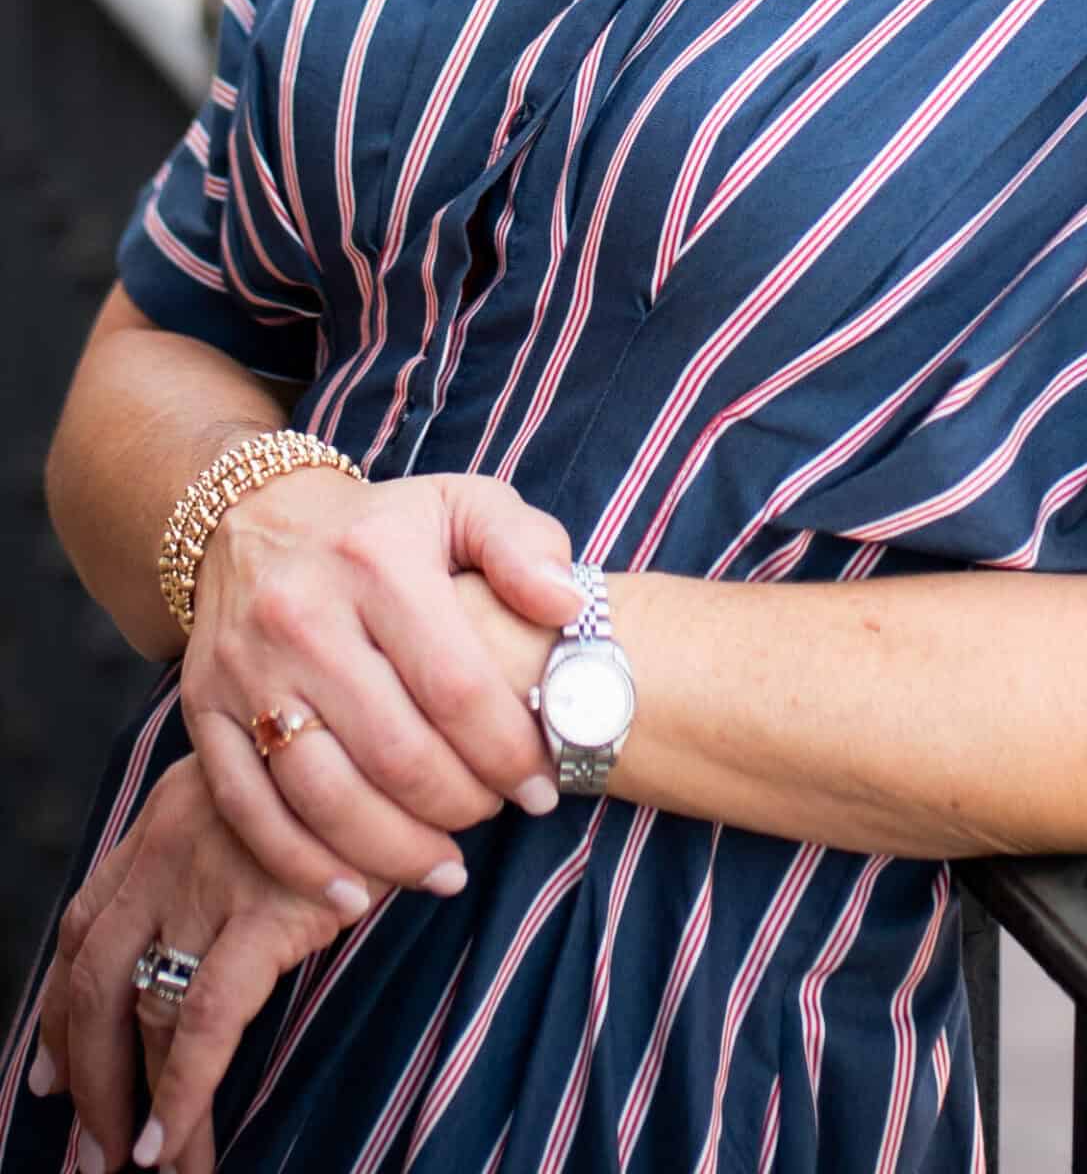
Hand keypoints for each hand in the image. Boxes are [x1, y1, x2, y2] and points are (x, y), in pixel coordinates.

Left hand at [31, 754, 369, 1173]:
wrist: (404, 725)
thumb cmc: (351, 763)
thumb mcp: (265, 787)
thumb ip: (225, 843)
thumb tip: (207, 934)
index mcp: (165, 816)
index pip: (85, 922)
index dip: (60, 1004)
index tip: (50, 1072)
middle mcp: (170, 844)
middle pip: (97, 974)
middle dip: (84, 1070)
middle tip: (88, 1144)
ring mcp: (213, 876)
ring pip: (145, 1008)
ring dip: (133, 1100)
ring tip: (143, 1165)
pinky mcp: (268, 908)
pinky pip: (208, 1017)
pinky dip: (183, 1088)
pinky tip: (172, 1142)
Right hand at [181, 466, 577, 900]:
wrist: (253, 520)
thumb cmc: (382, 527)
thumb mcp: (463, 504)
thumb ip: (525, 547)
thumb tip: (568, 610)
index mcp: (378, 563)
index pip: (454, 684)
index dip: (507, 751)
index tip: (543, 787)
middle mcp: (305, 618)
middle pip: (393, 751)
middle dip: (459, 805)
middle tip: (494, 818)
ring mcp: (248, 671)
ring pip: (323, 793)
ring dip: (393, 851)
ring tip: (445, 869)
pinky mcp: (205, 713)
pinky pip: (250, 810)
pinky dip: (303, 865)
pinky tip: (355, 894)